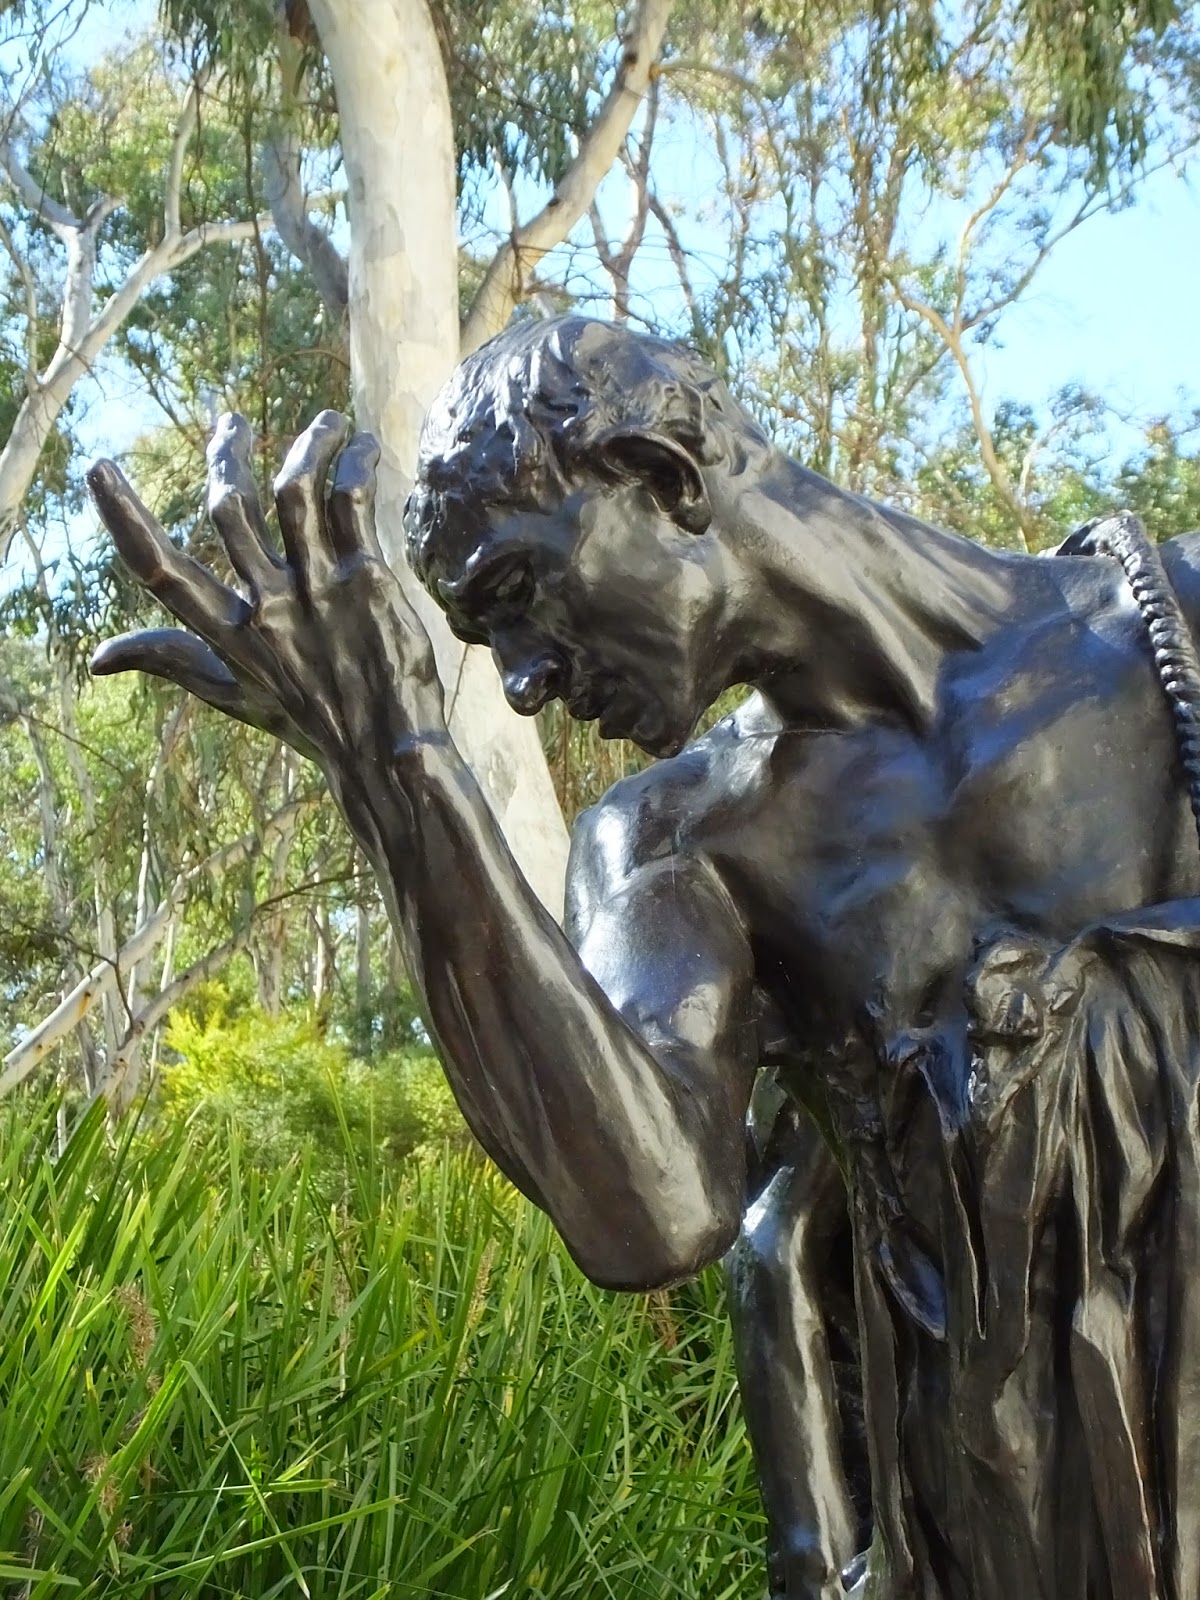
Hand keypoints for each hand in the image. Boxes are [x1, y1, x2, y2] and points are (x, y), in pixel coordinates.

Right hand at [88, 410, 443, 775]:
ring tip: (324, 423)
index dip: (125, 520)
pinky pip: (351, 502)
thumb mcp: (234, 695)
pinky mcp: (368, 579)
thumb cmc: (310, 719)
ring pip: (294, 489)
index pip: (162, 573)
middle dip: (224, 454)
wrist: (387, 750)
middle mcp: (268, 607)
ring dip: (306, 444)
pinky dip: (352, 464)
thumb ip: (172, 661)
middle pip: (228, 508)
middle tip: (229, 421)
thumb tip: (98, 659)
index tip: (100, 470)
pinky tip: (360, 449)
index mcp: (230, 635)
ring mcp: (319, 589)